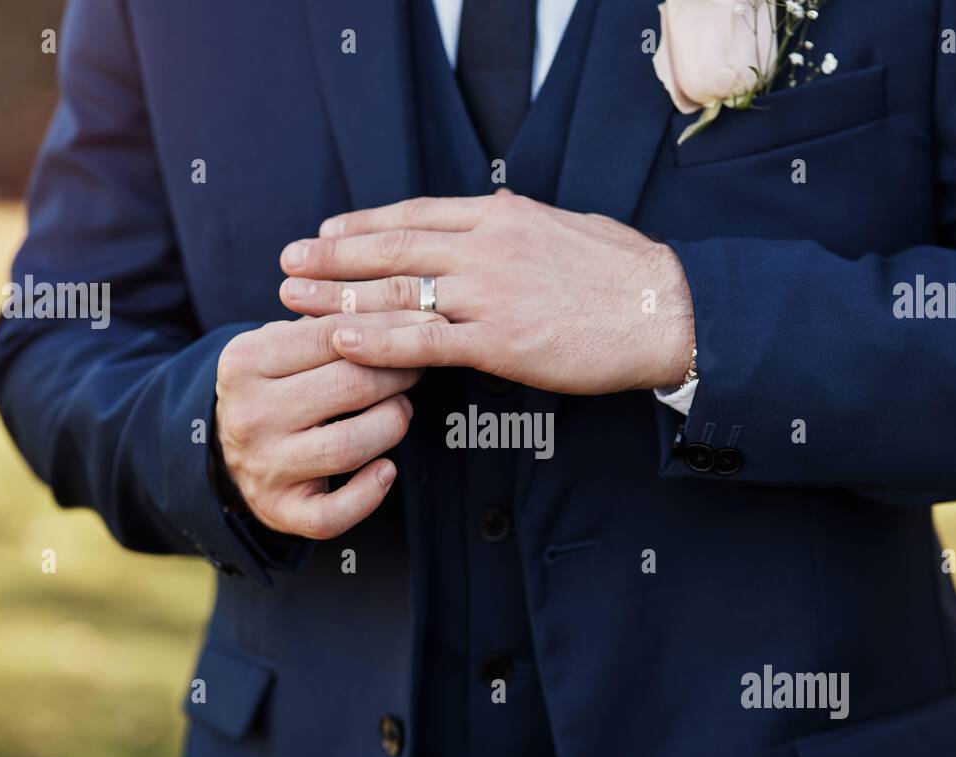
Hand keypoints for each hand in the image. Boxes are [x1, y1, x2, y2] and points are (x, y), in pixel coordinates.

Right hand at [214, 313, 433, 539]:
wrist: (220, 449)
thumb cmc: (272, 386)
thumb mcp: (279, 344)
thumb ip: (327, 323)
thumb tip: (404, 304)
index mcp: (245, 361)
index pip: (333, 335)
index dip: (389, 329)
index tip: (427, 324)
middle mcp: (250, 415)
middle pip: (349, 388)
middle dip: (398, 374)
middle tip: (417, 367)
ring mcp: (264, 466)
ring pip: (349, 446)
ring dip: (391, 425)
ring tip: (400, 410)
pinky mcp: (279, 511)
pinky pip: (334, 513)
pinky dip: (369, 494)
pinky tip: (386, 470)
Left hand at [278, 193, 694, 393]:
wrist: (665, 310)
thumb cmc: (625, 273)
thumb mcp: (565, 227)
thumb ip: (518, 226)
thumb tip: (493, 221)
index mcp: (501, 216)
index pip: (416, 215)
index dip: (365, 224)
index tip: (329, 230)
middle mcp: (486, 247)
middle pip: (392, 248)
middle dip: (334, 257)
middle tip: (290, 263)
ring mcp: (489, 294)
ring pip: (397, 293)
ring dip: (339, 297)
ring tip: (296, 301)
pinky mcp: (499, 342)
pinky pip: (425, 341)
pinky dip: (379, 341)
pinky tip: (342, 340)